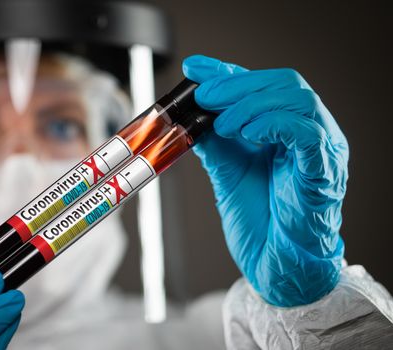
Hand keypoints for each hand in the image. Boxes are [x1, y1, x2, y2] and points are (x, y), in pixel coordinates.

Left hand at [183, 55, 347, 306]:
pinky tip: (248, 134)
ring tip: (224, 125)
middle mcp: (308, 134)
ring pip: (297, 99)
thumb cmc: (259, 221)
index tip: (196, 69)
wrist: (274, 264)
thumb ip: (215, 141)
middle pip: (283, 83)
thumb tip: (190, 114)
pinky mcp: (323, 172)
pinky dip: (274, 124)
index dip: (229, 73)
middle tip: (205, 97)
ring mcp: (320, 150)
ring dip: (252, 104)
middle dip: (237, 85)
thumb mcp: (227, 171)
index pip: (263, 85)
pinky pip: (308, 133)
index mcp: (286, 131)